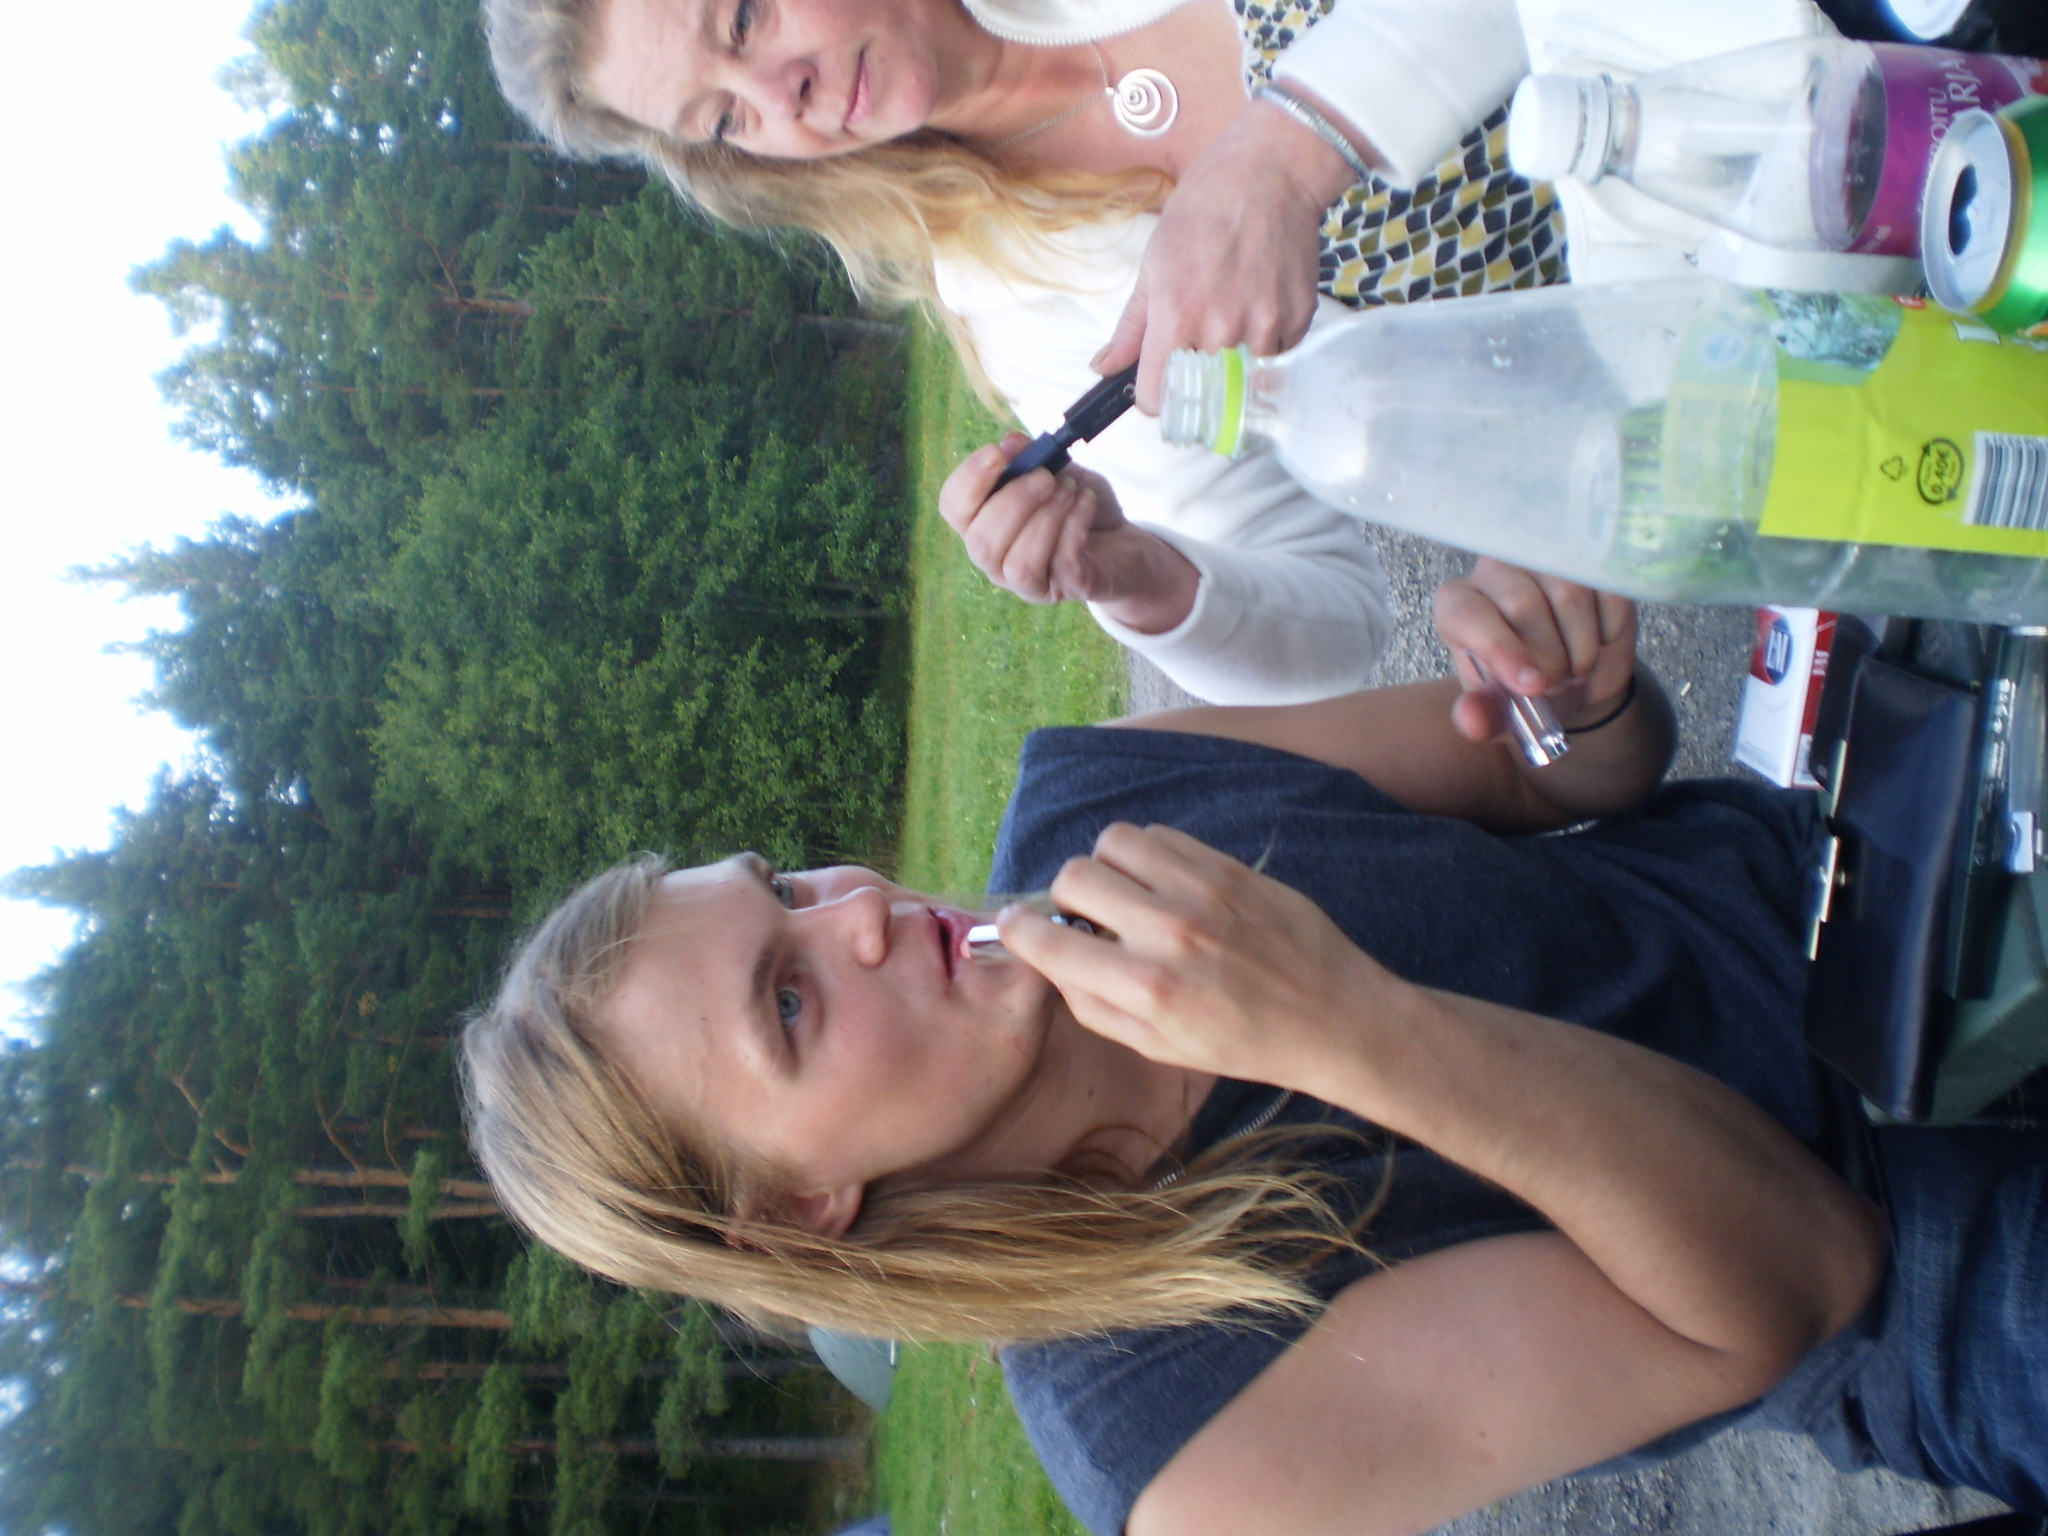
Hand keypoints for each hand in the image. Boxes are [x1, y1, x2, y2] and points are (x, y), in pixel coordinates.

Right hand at [938, 433, 1198, 632]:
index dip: (970, 480)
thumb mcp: (1057, 471)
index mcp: (984, 525)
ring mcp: (1031, 583)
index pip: (954, 509)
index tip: (998, 453)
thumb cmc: (1077, 506)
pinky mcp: (1066, 589)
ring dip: (1046, 517)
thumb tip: (1011, 442)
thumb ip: (1033, 457)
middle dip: (1015, 500)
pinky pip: (1062, 562)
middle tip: (1047, 476)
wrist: (1123, 541)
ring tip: (1070, 490)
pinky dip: (1074, 525)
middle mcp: (997, 561)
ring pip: (1019, 563)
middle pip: (981, 543)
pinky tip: (1086, 501)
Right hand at [997, 822, 1396, 1090]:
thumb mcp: (1159, 1048)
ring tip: (1129, 894)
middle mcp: (1170, 934)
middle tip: (1090, 917)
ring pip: (1114, 841)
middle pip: (1074, 875)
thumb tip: (1052, 960)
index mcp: (1148, 991)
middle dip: (1067, 896)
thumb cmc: (1245, 1042)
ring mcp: (1202, 892)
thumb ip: (1095, 1006)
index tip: (1015, 925)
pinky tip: (1166, 885)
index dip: (1018, 930)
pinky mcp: (1228, 867)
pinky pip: (1160, 835)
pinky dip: (1148, 856)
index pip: (1050, 942)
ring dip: (1108, 867)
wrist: (1334, 1016)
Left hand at [1094, 98, 1357, 413]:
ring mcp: (1265, 327)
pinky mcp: (1298, 320)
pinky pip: (1276, 356)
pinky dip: (1266, 342)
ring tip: (1232, 311)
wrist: (1270, 173)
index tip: (1158, 385)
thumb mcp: (1154, 262)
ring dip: (1234, 359)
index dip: (1154, 397)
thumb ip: (1131, 326)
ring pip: (1243, 379)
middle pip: (1201, 391)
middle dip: (1196, 372)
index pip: (1158, 399)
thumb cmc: (1205, 208)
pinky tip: (1259, 303)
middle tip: (1200, 332)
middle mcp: (1222, 330)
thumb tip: (1104, 367)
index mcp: (1178, 316)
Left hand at [1433, 560, 1637, 743]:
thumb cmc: (1523, 688)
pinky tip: (1598, 642)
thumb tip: (1472, 722)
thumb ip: (1481, 717)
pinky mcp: (1589, 560)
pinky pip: (1607, 591)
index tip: (1531, 685)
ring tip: (1574, 668)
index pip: (1470, 615)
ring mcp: (1543, 559)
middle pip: (1523, 604)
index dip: (1501, 650)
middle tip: (1555, 685)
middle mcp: (1494, 571)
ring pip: (1569, 596)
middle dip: (1549, 659)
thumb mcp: (1499, 712)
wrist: (1571, 678)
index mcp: (1458, 604)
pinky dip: (1608, 630)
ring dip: (1581, 649)